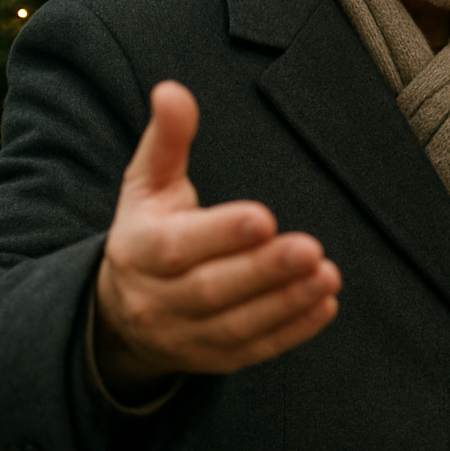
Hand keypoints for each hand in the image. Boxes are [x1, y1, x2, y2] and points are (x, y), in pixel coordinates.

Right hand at [93, 81, 340, 401]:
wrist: (122, 312)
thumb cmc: (148, 230)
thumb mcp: (148, 184)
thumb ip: (167, 139)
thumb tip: (171, 90)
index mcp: (138, 249)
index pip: (177, 247)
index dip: (220, 234)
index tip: (264, 217)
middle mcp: (155, 299)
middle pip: (211, 290)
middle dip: (263, 271)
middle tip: (311, 247)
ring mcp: (184, 336)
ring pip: (236, 326)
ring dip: (285, 302)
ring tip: (328, 275)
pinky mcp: (212, 360)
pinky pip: (252, 350)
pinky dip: (291, 331)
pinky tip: (324, 305)